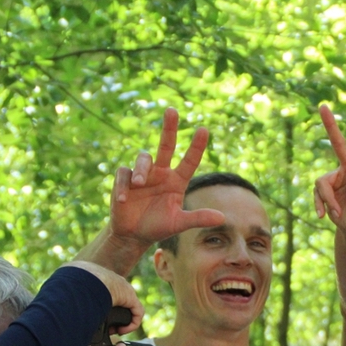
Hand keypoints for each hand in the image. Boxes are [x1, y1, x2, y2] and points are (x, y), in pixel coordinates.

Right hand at [58, 261, 143, 333]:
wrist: (86, 279)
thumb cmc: (71, 285)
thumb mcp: (66, 292)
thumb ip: (64, 301)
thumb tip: (50, 314)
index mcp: (96, 281)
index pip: (101, 296)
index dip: (98, 310)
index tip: (93, 321)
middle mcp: (111, 284)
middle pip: (115, 303)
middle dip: (110, 318)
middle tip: (103, 330)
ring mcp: (122, 290)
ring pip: (126, 309)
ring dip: (120, 322)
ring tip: (113, 331)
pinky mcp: (131, 297)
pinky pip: (137, 313)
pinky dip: (131, 324)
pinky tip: (122, 330)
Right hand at [110, 107, 224, 245]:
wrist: (133, 235)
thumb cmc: (158, 226)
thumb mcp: (179, 223)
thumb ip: (198, 218)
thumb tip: (222, 218)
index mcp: (176, 181)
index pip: (189, 161)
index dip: (196, 146)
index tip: (204, 129)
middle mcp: (161, 173)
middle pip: (166, 145)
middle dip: (169, 128)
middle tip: (172, 110)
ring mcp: (142, 175)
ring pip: (143, 158)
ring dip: (141, 169)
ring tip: (138, 182)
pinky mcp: (124, 180)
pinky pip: (124, 174)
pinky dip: (123, 185)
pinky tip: (123, 199)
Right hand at [313, 104, 345, 234]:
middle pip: (338, 145)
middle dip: (330, 126)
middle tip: (323, 106)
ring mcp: (333, 177)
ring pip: (323, 185)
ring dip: (329, 202)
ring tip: (337, 213)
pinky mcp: (323, 185)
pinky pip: (317, 193)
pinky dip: (320, 205)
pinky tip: (322, 216)